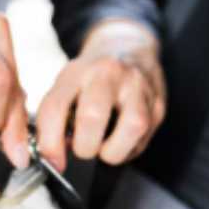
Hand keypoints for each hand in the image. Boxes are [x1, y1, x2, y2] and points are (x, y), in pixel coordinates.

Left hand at [35, 19, 166, 171]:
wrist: (127, 47)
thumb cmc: (91, 75)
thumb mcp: (67, 84)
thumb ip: (56, 115)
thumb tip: (53, 155)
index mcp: (76, 71)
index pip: (56, 108)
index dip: (51, 143)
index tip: (53, 161)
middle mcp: (107, 75)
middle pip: (93, 116)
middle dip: (84, 146)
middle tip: (83, 149)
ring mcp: (137, 87)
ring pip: (132, 126)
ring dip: (113, 151)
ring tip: (105, 150)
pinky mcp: (157, 103)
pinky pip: (146, 135)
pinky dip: (130, 148)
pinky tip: (121, 142)